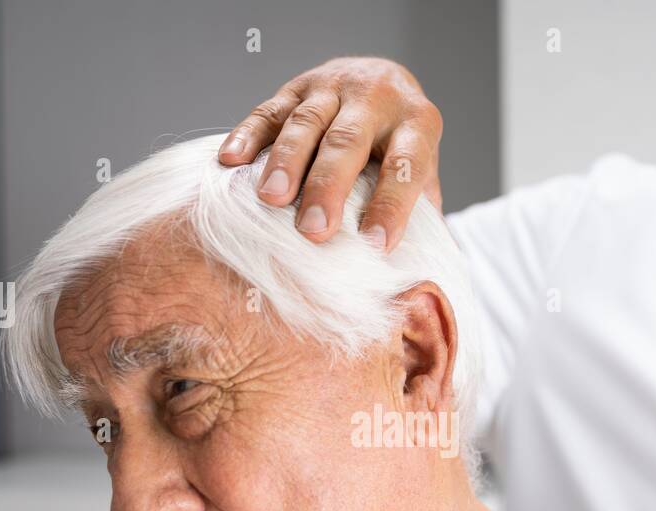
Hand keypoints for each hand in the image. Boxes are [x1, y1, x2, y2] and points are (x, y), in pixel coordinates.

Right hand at [217, 57, 443, 251]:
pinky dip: (247, 135)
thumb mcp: (425, 175)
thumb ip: (423, 219)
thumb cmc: (402, 147)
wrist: (382, 80)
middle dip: (328, 186)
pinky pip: (268, 110)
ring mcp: (332, 88)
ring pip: (306, 123)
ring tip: (270, 200)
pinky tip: (230, 162)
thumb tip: (420, 285)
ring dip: (285, 162)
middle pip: (348, 142)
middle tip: (313, 230)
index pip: (406, 166)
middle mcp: (376, 98)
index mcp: (417, 124)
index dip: (392, 206)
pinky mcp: (296, 86)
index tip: (375, 245)